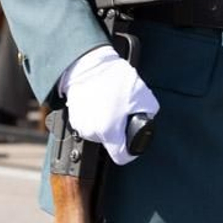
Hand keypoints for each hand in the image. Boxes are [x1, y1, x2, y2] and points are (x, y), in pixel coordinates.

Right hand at [58, 45, 159, 164]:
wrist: (88, 65)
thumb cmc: (113, 79)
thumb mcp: (143, 96)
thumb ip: (149, 114)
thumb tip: (147, 121)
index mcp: (109, 131)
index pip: (121, 157)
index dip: (131, 150)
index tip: (132, 141)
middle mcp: (92, 133)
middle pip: (110, 143)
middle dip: (118, 131)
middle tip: (122, 112)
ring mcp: (81, 126)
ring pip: (99, 134)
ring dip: (106, 124)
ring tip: (110, 104)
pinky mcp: (74, 117)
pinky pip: (89, 124)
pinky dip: (96, 117)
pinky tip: (100, 102)